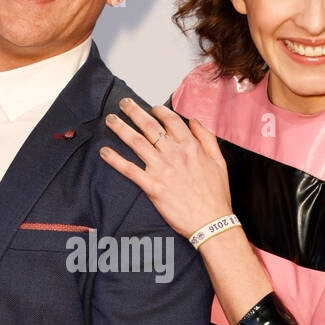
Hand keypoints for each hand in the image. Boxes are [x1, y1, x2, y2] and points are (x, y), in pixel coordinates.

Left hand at [100, 98, 231, 238]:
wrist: (212, 222)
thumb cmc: (216, 195)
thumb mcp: (219, 161)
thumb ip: (207, 138)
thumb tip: (195, 121)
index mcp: (191, 146)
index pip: (171, 120)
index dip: (159, 111)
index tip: (151, 108)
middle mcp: (174, 153)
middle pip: (150, 126)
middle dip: (134, 111)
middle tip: (123, 102)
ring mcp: (162, 169)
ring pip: (137, 142)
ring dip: (121, 128)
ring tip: (110, 120)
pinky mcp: (152, 186)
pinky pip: (129, 169)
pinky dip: (115, 160)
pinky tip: (104, 152)